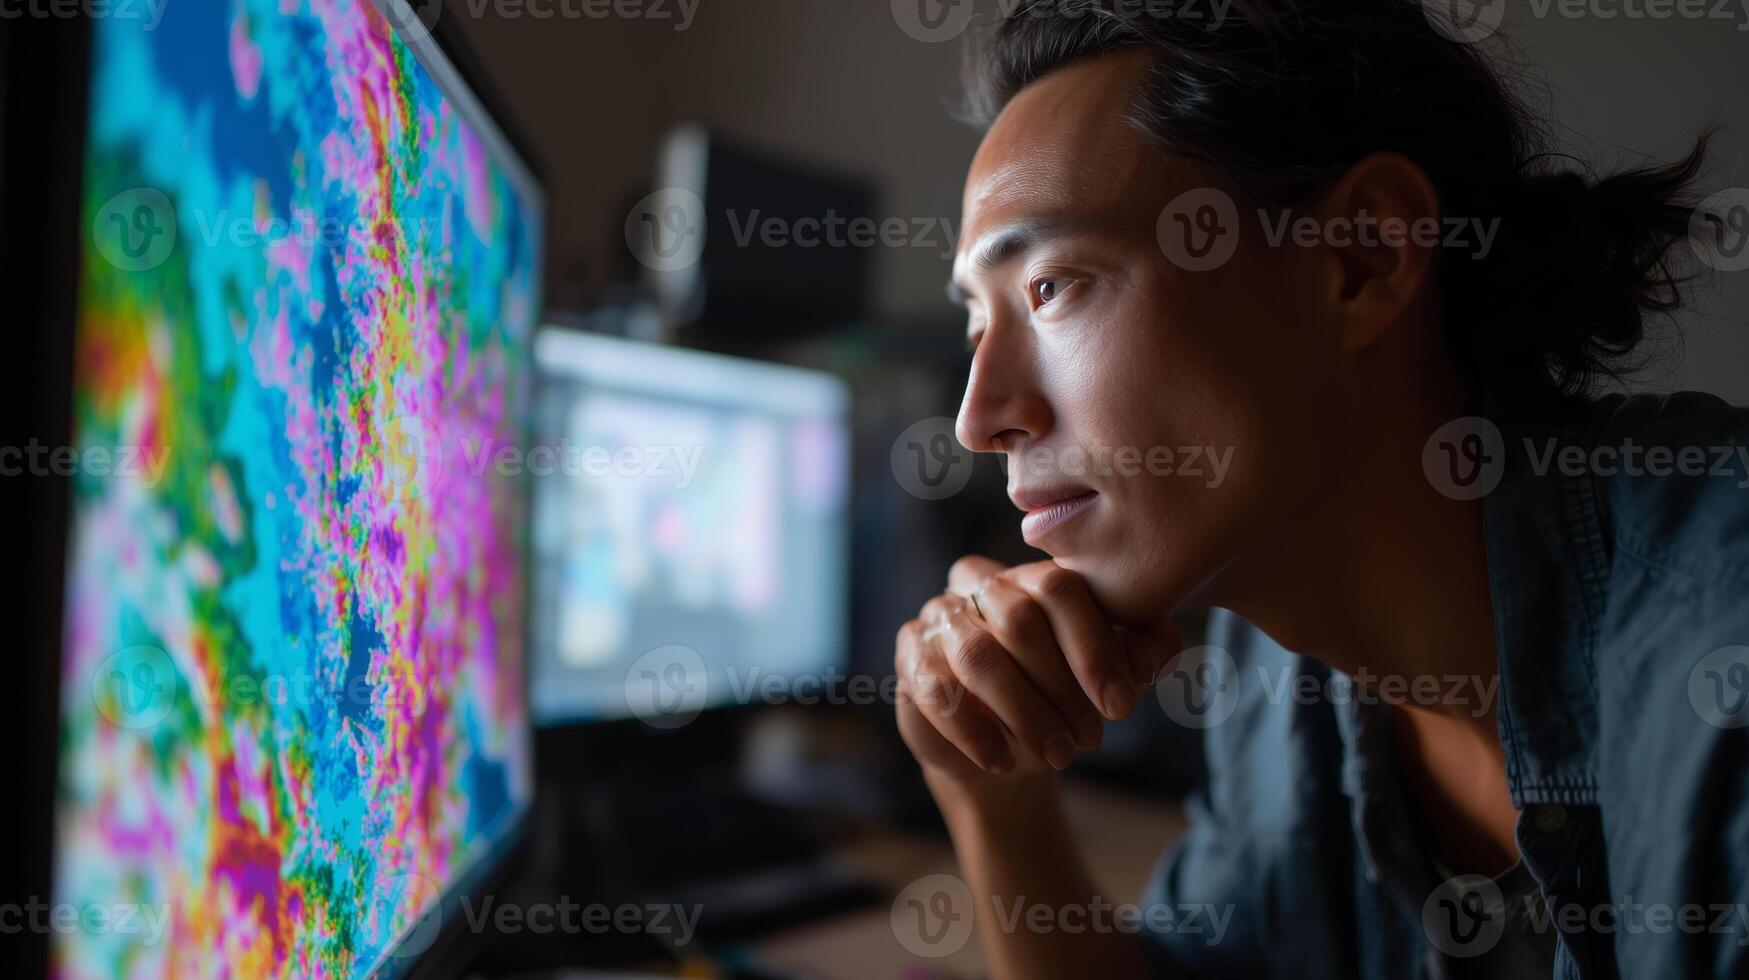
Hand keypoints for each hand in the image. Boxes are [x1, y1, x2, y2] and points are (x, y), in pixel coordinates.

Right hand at [893, 556, 1181, 788]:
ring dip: (1024, 712)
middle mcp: (981, 585)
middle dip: (1062, 687)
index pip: (1060, 587)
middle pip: (1019, 617)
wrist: (1005, 753)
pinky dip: (974, 732)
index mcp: (1033, 576)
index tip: (1121, 706)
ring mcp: (939, 619)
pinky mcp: (911, 659)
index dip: (1093, 646)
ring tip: (1056, 755)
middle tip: (1092, 739)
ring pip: (977, 655)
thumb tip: (1166, 639)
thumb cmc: (1062, 703)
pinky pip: (936, 690)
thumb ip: (1137, 656)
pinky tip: (1003, 761)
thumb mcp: (1107, 684)